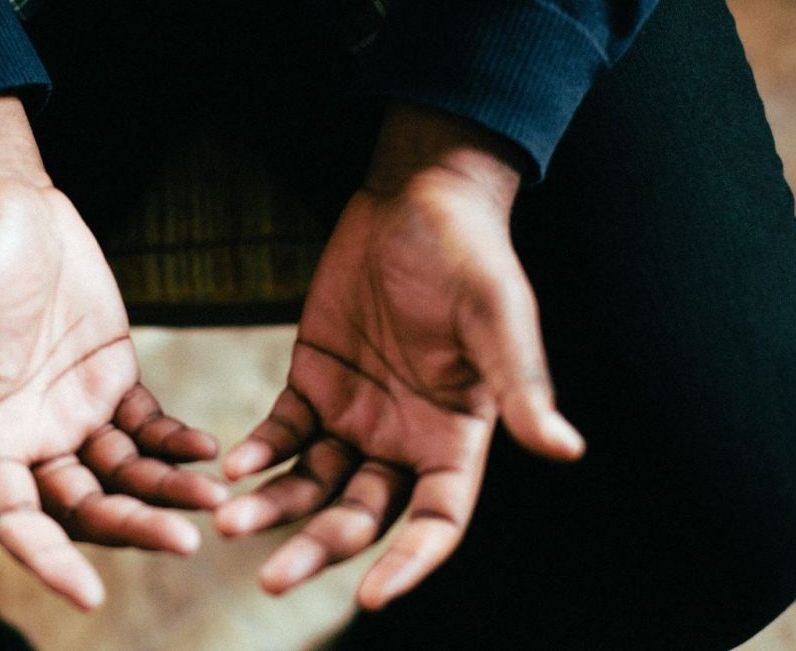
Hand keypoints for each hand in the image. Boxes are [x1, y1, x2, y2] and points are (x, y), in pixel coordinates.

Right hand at [0, 96, 226, 609]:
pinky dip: (177, 443)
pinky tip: (210, 449)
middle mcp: (30, 434)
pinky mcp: (111, 377)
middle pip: (82, 507)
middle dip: (132, 528)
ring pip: (124, 475)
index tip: (90, 596)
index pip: (13, 517)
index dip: (46, 560)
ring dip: (167, 491)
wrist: (6, 200)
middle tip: (187, 542)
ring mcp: (73, 409)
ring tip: (218, 497)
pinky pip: (148, 427)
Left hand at [215, 106, 584, 609]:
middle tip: (270, 579)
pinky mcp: (313, 381)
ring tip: (230, 523)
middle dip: (319, 548)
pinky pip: (283, 432)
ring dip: (274, 507)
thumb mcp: (498, 316)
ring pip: (312, 482)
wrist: (417, 198)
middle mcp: (404, 439)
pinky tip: (233, 465)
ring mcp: (355, 414)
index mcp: (457, 436)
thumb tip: (565, 448)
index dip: (409, 562)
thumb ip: (519, 384)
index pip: (437, 521)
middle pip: (362, 515)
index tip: (370, 596)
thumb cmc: (471, 256)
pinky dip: (260, 452)